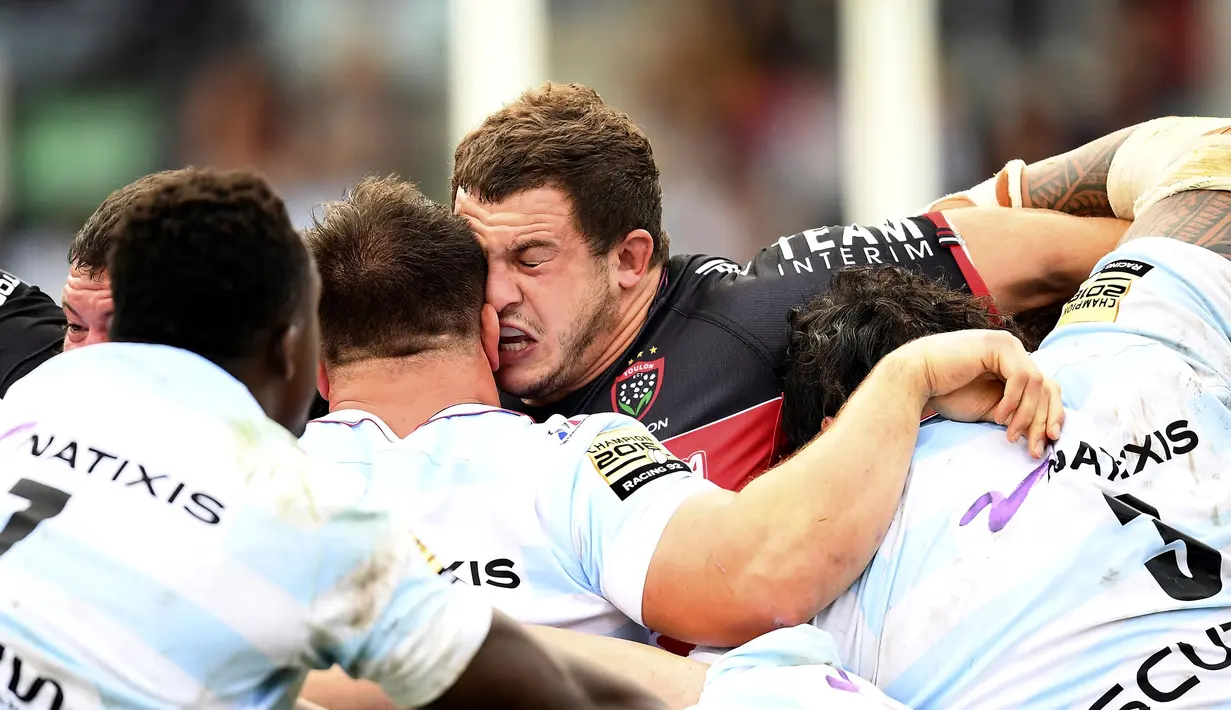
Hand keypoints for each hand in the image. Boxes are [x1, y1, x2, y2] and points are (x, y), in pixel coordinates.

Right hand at [893, 330, 1063, 457]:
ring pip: (1038, 384)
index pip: (1046, 389)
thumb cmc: (947, 394)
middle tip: (1034, 448)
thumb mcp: (991, 409)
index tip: (1047, 442)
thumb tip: (1041, 434)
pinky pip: (1021, 377)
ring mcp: (1008, 345)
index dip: (1050, 415)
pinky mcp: (998, 345)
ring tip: (1009, 434)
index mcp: (1014, 364)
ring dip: (1026, 414)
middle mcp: (1015, 351)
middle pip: (1048, 387)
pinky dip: (1014, 401)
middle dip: (1043, 421)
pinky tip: (999, 416)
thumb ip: (1016, 414)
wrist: (915, 379)